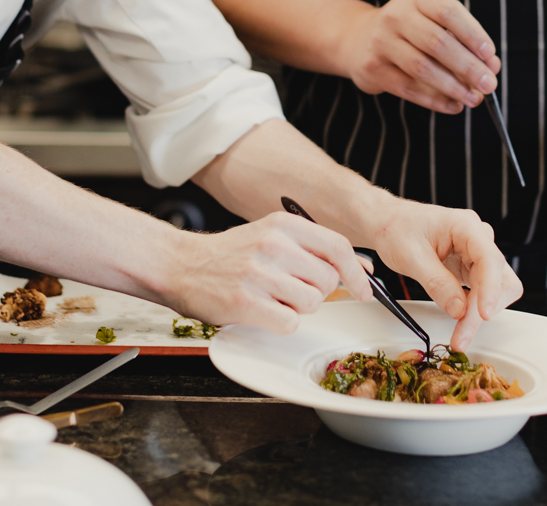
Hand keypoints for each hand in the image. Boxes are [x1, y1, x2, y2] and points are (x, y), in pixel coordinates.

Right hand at [164, 212, 371, 333]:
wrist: (181, 265)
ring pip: (312, 302)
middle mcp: (274, 244)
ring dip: (298, 307)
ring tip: (272, 296)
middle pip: (327, 279)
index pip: (338, 247)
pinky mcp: (246, 301)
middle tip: (290, 288)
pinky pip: (290, 322)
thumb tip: (362, 267)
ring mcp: (259, 273)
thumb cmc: (231, 254)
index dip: (357, 272)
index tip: (364, 289)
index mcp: (284, 224)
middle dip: (317, 291)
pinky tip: (263, 310)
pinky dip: (282, 323)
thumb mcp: (273, 236)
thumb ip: (314, 248)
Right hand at [339, 0, 501, 113]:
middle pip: (437, 42)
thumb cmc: (410, 32)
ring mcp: (381, 42)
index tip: (490, 55)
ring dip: (453, 87)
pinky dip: (435, 100)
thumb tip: (491, 66)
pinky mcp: (373, 68)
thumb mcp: (433, 24)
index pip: (448, 11)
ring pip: (422, 67)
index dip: (472, 34)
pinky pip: (409, 88)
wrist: (359, 39)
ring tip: (474, 98)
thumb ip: (463, 41)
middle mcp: (396, 16)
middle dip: (468, 66)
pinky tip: (454, 106)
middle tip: (489, 84)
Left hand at [366, 201, 522, 350]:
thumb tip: (459, 310)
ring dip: (479, 313)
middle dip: (483, 309)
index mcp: (465, 226)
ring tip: (460, 334)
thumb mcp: (411, 256)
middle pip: (498, 278)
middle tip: (462, 334)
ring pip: (494, 289)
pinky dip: (472, 310)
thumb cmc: (396, 228)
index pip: (490, 259)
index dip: (491, 288)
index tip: (484, 314)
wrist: (387, 222)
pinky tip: (460, 322)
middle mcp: (476, 238)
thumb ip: (436, 283)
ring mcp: (475, 253)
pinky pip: (481, 292)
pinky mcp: (470, 267)